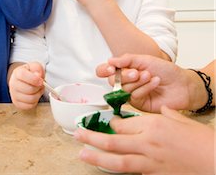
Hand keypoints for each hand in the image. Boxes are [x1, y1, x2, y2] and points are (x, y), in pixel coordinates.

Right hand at [8, 62, 44, 109]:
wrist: (22, 80)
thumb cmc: (29, 74)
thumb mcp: (34, 66)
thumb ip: (37, 68)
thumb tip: (38, 75)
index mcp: (17, 73)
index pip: (23, 75)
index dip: (34, 79)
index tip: (41, 81)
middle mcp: (13, 84)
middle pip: (29, 89)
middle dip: (38, 88)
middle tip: (41, 85)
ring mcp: (14, 94)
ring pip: (30, 99)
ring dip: (38, 95)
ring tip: (38, 90)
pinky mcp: (16, 103)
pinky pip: (29, 106)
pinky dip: (35, 102)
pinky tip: (34, 96)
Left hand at [74, 106, 214, 174]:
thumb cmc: (203, 141)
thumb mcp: (181, 120)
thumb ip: (165, 115)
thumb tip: (160, 112)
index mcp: (153, 125)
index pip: (122, 124)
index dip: (111, 123)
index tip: (107, 122)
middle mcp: (148, 144)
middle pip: (113, 141)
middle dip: (92, 137)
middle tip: (77, 134)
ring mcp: (151, 163)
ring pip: (118, 161)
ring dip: (97, 157)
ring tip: (82, 153)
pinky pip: (134, 172)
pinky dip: (120, 170)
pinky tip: (109, 168)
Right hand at [95, 53, 193, 111]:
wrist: (183, 84)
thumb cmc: (166, 71)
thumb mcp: (145, 60)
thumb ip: (126, 59)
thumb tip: (110, 61)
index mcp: (124, 70)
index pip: (105, 71)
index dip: (104, 70)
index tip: (111, 68)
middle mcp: (125, 82)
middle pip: (112, 81)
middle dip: (123, 76)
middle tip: (136, 72)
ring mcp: (131, 94)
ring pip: (123, 89)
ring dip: (137, 81)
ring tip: (149, 75)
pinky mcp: (139, 104)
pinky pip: (134, 96)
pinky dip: (144, 88)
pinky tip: (154, 82)